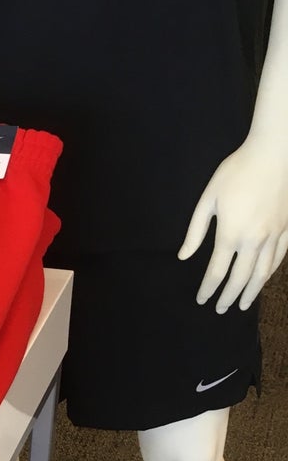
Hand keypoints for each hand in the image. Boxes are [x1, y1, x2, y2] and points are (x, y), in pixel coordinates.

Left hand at [178, 137, 287, 312]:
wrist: (275, 151)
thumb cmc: (238, 171)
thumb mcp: (208, 198)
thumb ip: (195, 231)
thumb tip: (183, 256)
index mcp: (230, 234)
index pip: (216, 272)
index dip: (208, 289)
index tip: (202, 300)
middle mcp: (253, 240)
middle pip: (239, 279)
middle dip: (228, 297)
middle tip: (220, 309)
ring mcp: (274, 235)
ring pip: (262, 273)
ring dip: (251, 292)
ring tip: (242, 305)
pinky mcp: (287, 228)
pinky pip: (279, 258)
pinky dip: (269, 274)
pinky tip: (263, 280)